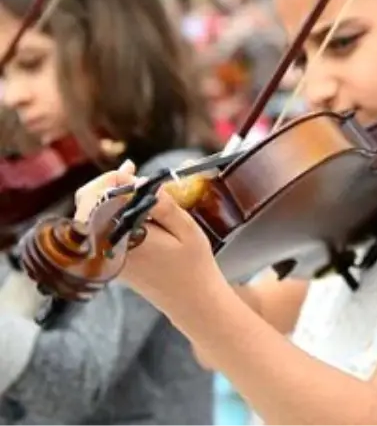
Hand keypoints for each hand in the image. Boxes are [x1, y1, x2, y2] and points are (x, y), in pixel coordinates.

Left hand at [74, 162, 226, 317]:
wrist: (192, 302)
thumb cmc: (194, 266)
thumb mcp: (186, 229)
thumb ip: (161, 204)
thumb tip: (138, 182)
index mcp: (123, 237)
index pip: (98, 200)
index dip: (111, 179)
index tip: (132, 169)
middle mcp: (108, 246)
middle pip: (88, 206)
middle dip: (106, 184)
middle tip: (131, 171)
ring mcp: (107, 254)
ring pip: (92, 217)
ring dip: (109, 196)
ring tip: (133, 181)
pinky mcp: (112, 259)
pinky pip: (102, 228)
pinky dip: (113, 211)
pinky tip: (132, 202)